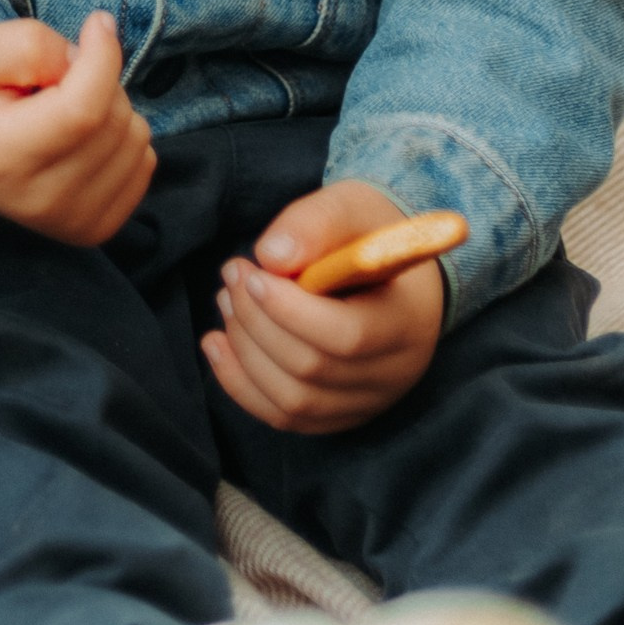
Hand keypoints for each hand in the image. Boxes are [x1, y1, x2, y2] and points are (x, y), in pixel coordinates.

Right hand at [0, 11, 155, 244]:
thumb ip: (31, 45)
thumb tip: (90, 56)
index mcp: (4, 159)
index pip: (84, 111)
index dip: (102, 56)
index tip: (96, 22)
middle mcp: (42, 202)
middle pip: (113, 120)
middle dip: (96, 77)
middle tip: (51, 80)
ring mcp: (71, 223)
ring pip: (135, 138)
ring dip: (108, 106)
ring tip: (60, 109)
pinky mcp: (94, 228)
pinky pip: (143, 161)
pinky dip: (120, 135)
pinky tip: (78, 135)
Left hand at [203, 179, 445, 432]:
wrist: (387, 267)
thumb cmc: (367, 234)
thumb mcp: (350, 207)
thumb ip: (315, 223)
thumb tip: (271, 256)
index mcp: (407, 322)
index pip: (348, 336)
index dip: (289, 310)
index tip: (252, 273)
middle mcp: (394, 374)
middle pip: (313, 370)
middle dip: (257, 322)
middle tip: (232, 274)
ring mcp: (367, 402)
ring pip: (293, 401)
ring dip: (245, 351)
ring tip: (227, 300)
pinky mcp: (338, 415)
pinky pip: (284, 417)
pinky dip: (241, 384)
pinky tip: (216, 344)